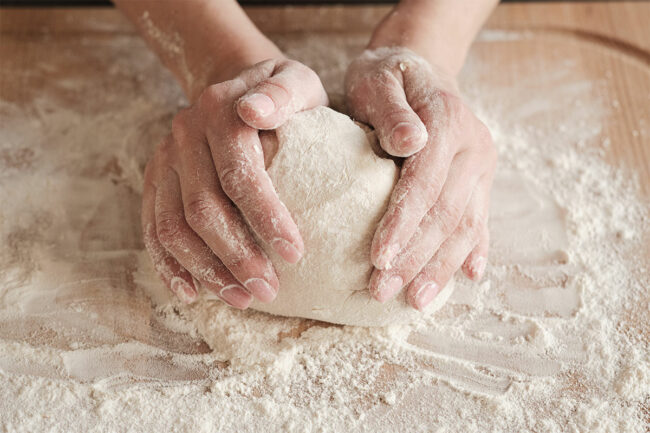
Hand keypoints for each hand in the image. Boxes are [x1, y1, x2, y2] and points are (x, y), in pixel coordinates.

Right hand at [142, 58, 327, 307]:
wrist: (233, 84)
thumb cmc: (277, 94)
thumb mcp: (295, 81)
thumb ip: (284, 95)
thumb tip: (254, 111)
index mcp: (219, 113)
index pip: (239, 175)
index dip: (266, 217)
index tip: (295, 254)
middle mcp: (184, 136)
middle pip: (202, 208)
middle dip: (236, 255)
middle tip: (269, 290)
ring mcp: (164, 160)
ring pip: (174, 226)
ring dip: (206, 269)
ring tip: (241, 299)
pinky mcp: (155, 179)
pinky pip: (153, 228)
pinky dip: (170, 265)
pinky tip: (192, 292)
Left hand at [345, 47, 495, 309]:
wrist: (420, 66)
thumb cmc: (387, 76)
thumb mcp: (378, 80)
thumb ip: (392, 111)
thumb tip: (408, 143)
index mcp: (448, 120)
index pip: (425, 182)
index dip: (403, 223)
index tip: (378, 259)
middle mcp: (473, 147)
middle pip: (447, 212)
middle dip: (415, 257)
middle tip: (382, 290)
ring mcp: (481, 167)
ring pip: (466, 225)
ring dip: (441, 266)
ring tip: (416, 300)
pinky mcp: (479, 180)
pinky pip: (480, 220)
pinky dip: (473, 250)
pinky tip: (467, 277)